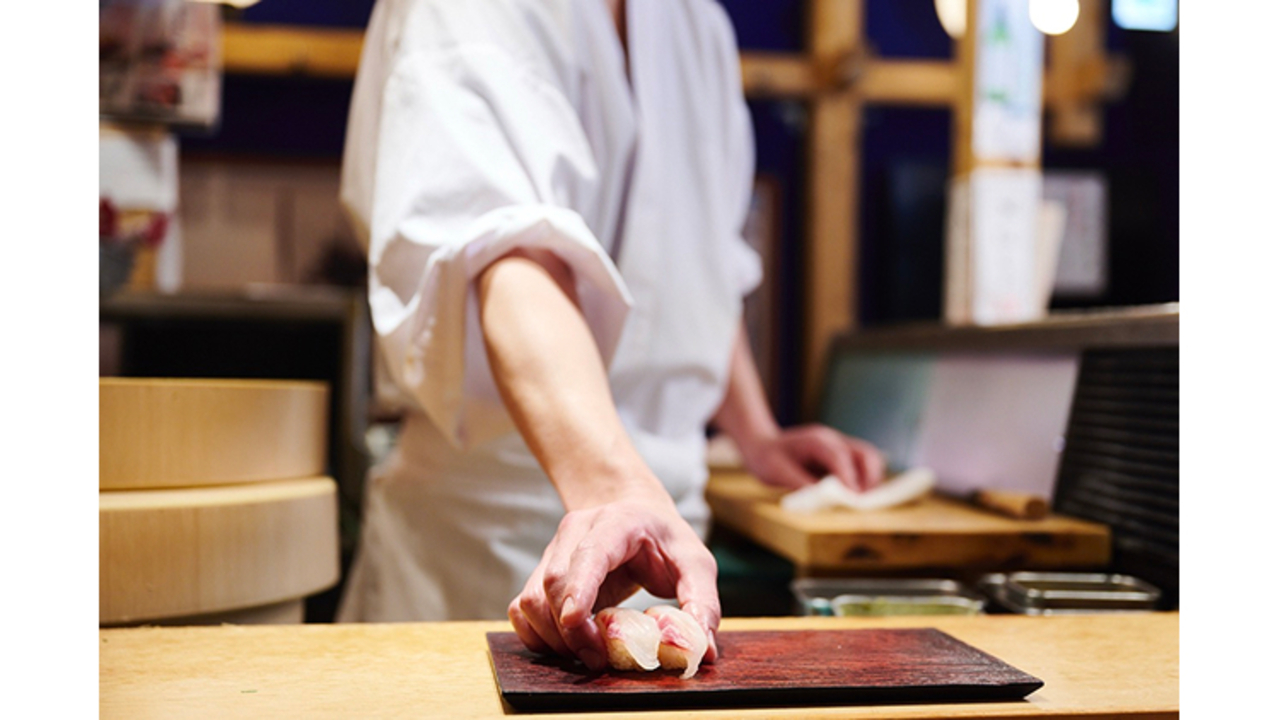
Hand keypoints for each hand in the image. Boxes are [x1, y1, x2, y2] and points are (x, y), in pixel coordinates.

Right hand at [507, 494, 720, 671]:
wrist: (634, 513)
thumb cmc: (664, 540)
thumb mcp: (694, 562)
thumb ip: (702, 601)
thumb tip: (702, 649)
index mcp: (616, 522)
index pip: (588, 553)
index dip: (579, 588)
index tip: (577, 622)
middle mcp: (576, 532)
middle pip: (555, 582)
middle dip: (572, 630)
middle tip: (599, 658)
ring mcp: (553, 551)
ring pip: (532, 598)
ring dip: (553, 636)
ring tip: (587, 653)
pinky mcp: (542, 573)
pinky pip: (522, 608)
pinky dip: (536, 634)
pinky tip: (564, 644)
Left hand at [741, 424, 885, 491]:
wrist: (762, 445)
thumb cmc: (767, 459)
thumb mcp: (776, 472)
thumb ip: (800, 483)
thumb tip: (823, 498)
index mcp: (815, 441)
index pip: (839, 456)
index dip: (848, 478)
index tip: (853, 499)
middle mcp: (832, 440)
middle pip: (865, 453)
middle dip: (868, 478)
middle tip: (860, 501)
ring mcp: (839, 445)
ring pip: (869, 457)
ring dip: (871, 479)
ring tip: (861, 501)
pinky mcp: (841, 456)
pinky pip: (862, 465)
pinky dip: (865, 480)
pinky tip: (856, 496)